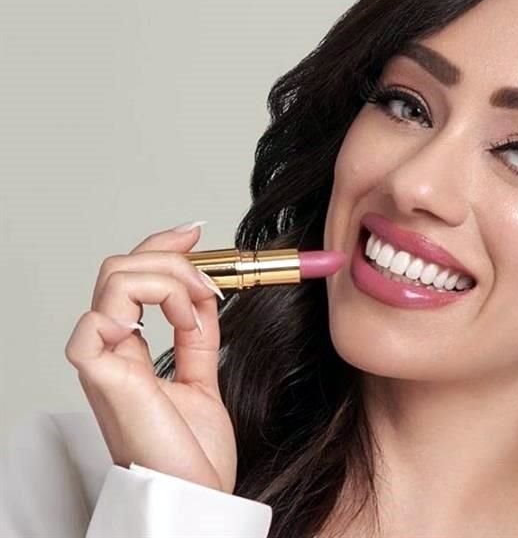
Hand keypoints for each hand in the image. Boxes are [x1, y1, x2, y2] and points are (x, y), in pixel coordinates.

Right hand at [65, 221, 236, 493]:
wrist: (195, 493)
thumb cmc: (192, 453)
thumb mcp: (202, 379)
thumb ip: (197, 339)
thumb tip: (205, 296)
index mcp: (128, 351)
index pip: (132, 277)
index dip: (161, 246)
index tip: (197, 233)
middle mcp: (110, 350)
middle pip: (120, 267)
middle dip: (172, 257)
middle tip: (211, 281)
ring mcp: (102, 360)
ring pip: (113, 278)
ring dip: (169, 276)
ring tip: (202, 307)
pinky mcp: (100, 373)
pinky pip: (98, 317)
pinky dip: (151, 302)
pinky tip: (184, 326)